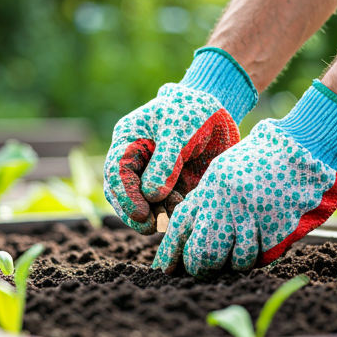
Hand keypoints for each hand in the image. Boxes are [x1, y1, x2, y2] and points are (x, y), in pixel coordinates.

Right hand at [104, 48, 257, 234]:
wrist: (219, 109)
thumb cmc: (192, 111)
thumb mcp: (178, 129)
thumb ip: (165, 162)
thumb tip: (152, 195)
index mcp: (129, 141)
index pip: (117, 172)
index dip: (126, 195)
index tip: (141, 214)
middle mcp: (137, 161)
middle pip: (123, 193)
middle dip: (134, 212)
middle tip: (150, 227)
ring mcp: (154, 175)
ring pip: (144, 203)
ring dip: (155, 214)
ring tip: (173, 215)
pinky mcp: (173, 186)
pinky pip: (166, 205)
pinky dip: (172, 213)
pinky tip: (183, 211)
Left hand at [152, 81, 336, 275]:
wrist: (297, 150)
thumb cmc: (255, 163)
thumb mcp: (220, 174)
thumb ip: (203, 202)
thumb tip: (184, 238)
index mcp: (209, 189)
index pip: (180, 229)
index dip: (170, 254)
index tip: (165, 270)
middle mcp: (226, 204)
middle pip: (203, 254)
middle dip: (199, 268)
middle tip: (202, 269)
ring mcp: (252, 217)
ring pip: (233, 261)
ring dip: (231, 265)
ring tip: (234, 254)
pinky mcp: (276, 228)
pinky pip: (260, 257)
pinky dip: (256, 258)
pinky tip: (257, 245)